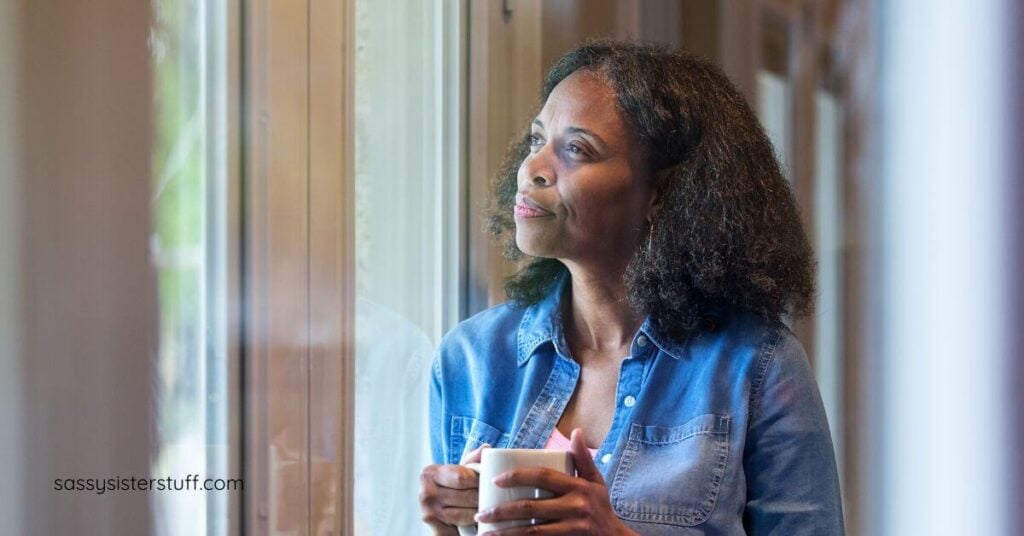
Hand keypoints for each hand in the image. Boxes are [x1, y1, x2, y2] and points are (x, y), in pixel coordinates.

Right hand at [419, 443, 488, 534]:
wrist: (441, 514)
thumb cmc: (453, 489)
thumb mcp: (460, 472)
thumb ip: (472, 460)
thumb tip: (486, 448)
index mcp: (429, 473)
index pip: (462, 477)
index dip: (479, 481)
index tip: (487, 482)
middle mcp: (425, 492)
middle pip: (467, 496)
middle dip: (483, 497)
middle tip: (492, 497)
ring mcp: (429, 512)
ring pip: (467, 513)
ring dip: (480, 511)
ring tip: (487, 507)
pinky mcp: (435, 529)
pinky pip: (463, 526)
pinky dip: (473, 523)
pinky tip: (478, 520)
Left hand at [475, 429, 637, 535]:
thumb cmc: (601, 508)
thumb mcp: (596, 482)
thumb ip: (584, 458)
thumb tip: (576, 431)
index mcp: (578, 486)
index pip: (542, 476)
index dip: (517, 476)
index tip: (495, 479)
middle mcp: (576, 505)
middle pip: (531, 506)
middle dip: (501, 510)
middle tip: (481, 513)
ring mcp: (573, 526)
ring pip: (532, 530)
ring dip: (505, 532)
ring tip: (485, 532)